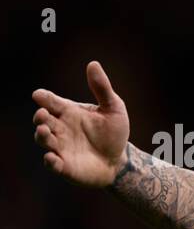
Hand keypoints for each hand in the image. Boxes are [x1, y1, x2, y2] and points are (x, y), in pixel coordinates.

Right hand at [32, 61, 130, 187]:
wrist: (119, 161)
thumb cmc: (113, 133)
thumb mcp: (113, 109)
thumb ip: (102, 88)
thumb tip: (93, 64)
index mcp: (69, 111)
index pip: (50, 101)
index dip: (43, 97)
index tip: (39, 95)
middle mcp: (60, 128)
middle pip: (42, 119)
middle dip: (40, 117)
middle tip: (43, 115)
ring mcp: (60, 146)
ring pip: (43, 139)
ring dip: (41, 135)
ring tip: (44, 131)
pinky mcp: (64, 165)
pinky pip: (52, 163)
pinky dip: (49, 160)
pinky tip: (52, 158)